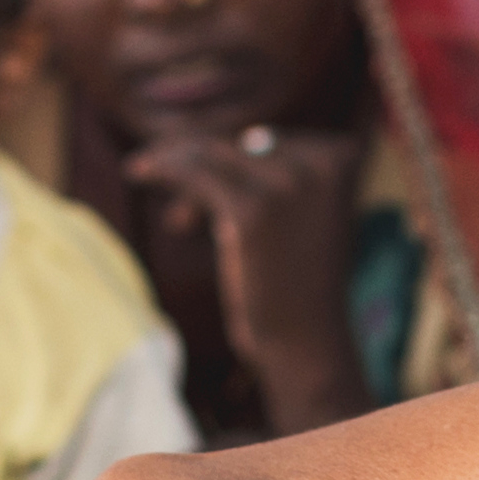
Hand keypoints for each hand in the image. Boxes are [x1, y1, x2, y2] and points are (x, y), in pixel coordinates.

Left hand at [124, 125, 368, 427]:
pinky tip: (137, 171)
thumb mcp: (298, 213)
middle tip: (165, 184)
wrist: (305, 341)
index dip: (230, 161)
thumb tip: (219, 139)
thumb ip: (274, 172)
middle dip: (200, 165)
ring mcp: (288, 183)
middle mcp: (321, 161)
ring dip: (177, 166)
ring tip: (144, 173)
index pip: (267, 138)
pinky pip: (195, 174)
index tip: (208, 194)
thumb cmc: (296, 282)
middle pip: (238, 143)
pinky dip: (162, 169)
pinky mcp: (252, 209)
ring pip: (212, 154)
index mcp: (341, 156)